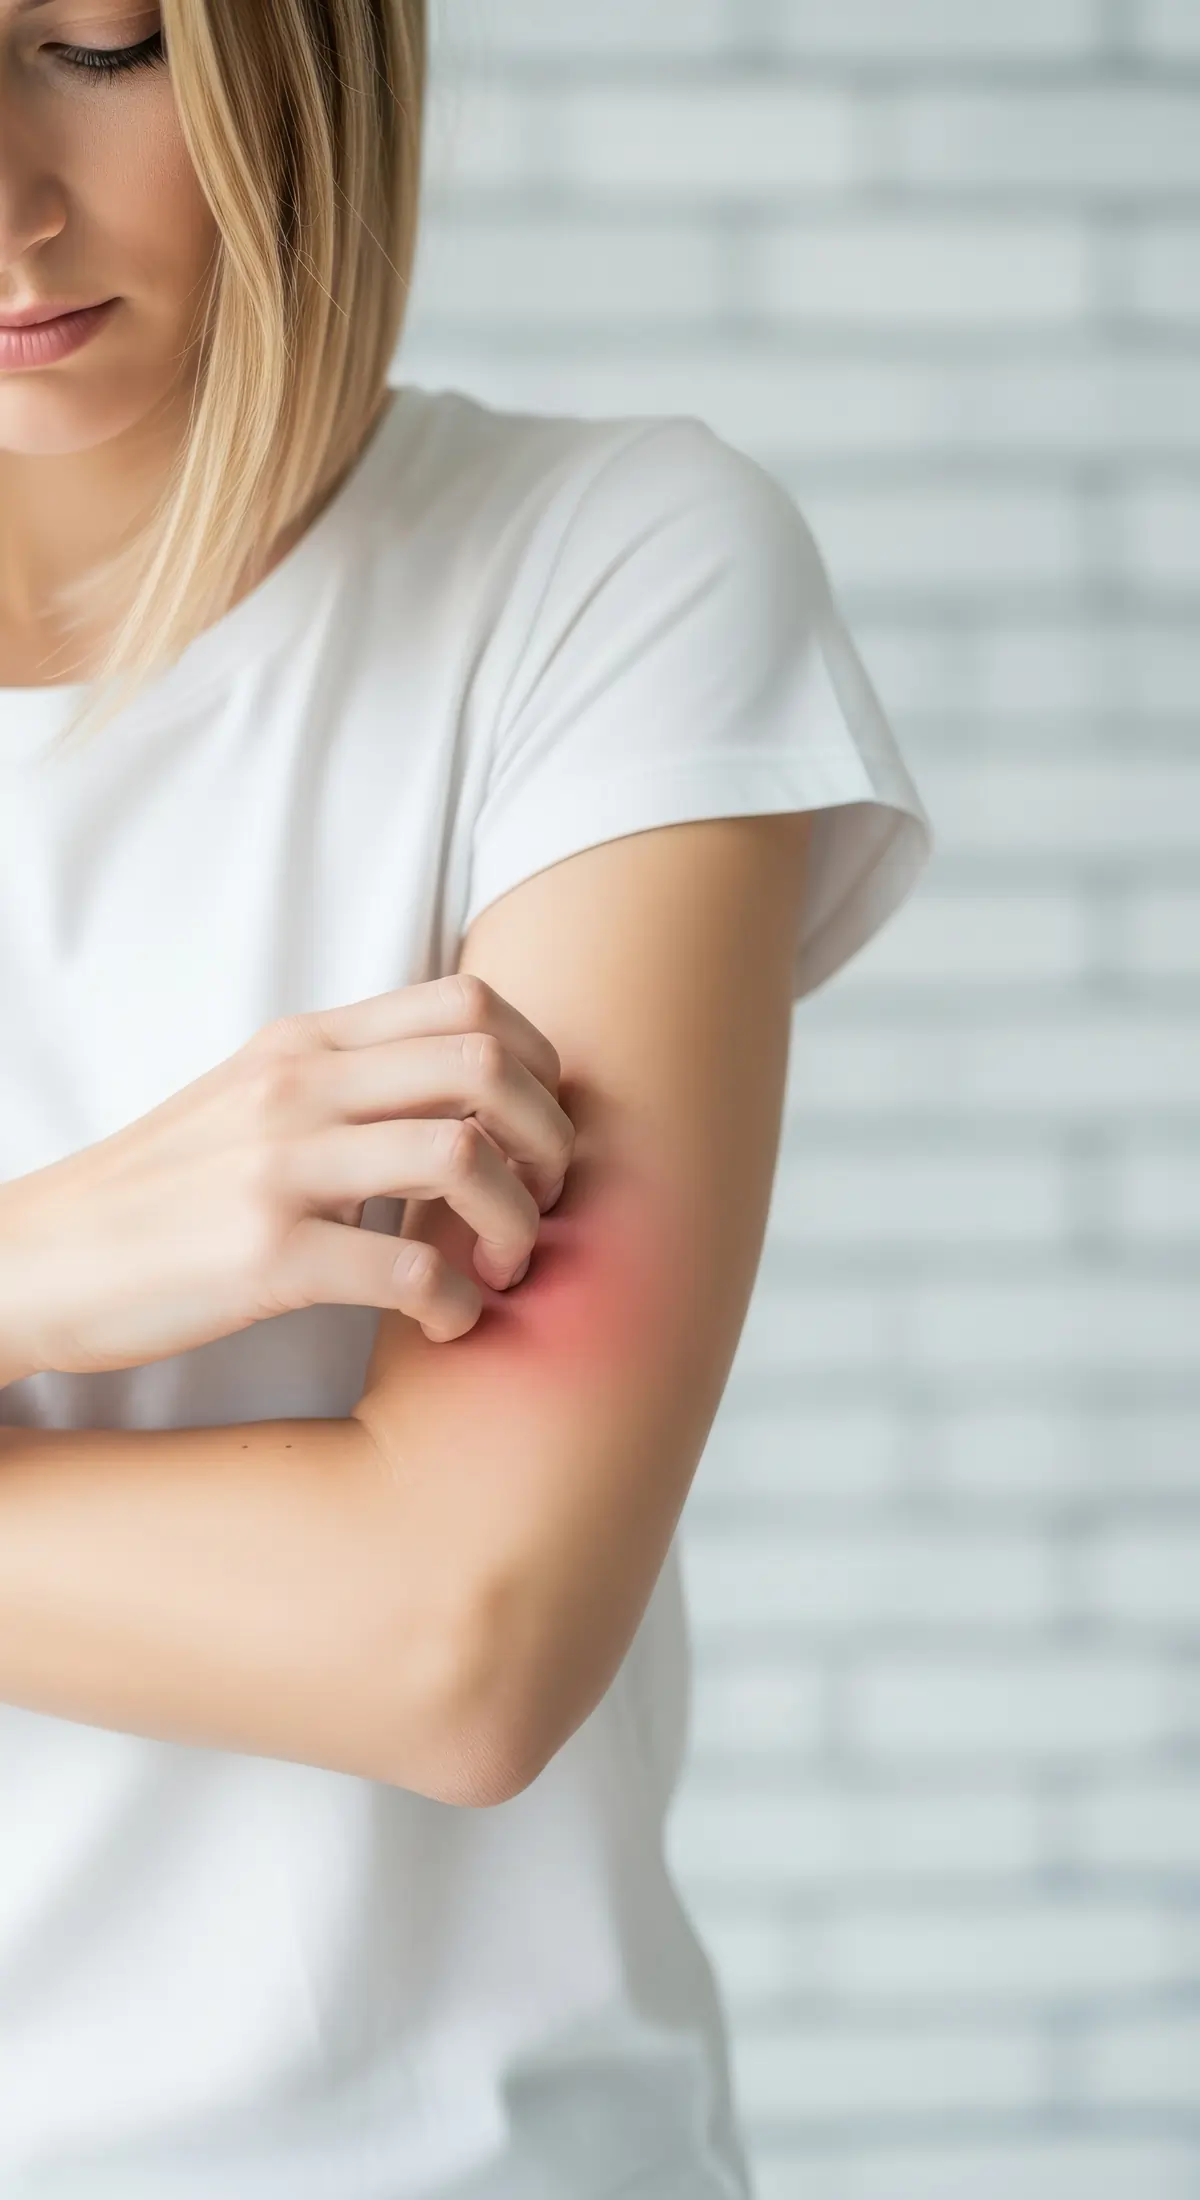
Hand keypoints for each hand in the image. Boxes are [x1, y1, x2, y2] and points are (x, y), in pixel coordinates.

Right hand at [0, 975, 573, 1376]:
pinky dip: (457, 1303)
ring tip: (504, 1267)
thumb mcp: (251, 1100)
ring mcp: (279, 1166)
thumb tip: (468, 1100)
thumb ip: (347, 1083)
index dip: (539, 1065)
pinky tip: (448, 1323)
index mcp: (303, 1044)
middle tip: (546, 1201)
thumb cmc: (161, 1194)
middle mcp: (298, 1087)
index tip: (538, 1131)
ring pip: (464, 1155)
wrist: (39, 1259)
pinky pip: (409, 1269)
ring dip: (517, 1221)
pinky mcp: (264, 1255)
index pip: (468, 1002)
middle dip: (550, 1139)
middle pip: (488, 1064)